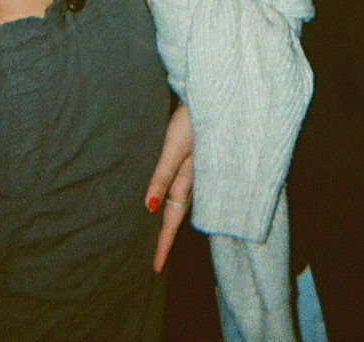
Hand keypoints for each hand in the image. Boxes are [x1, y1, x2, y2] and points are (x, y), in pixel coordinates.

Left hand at [144, 103, 192, 271]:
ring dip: (172, 216)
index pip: (172, 219)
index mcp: (188, 180)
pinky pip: (187, 183)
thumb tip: (147, 208)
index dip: (164, 243)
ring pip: (182, 198)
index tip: (155, 268)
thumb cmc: (193, 118)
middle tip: (156, 260)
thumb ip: (162, 175)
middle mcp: (193, 177)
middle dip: (167, 235)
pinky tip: (174, 195)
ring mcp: (196, 166)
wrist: (216, 94)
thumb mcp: (174, 147)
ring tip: (162, 232)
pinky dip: (178, 195)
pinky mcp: (196, 154)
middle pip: (177, 212)